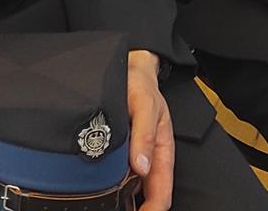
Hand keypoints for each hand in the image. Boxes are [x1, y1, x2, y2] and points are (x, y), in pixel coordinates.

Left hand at [124, 50, 174, 209]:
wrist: (132, 71)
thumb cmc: (142, 87)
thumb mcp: (144, 106)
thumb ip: (144, 136)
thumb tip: (142, 167)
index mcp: (162, 151)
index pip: (162, 193)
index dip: (152, 210)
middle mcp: (150, 159)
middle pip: (148, 197)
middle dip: (140, 209)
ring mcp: (137, 158)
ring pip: (134, 190)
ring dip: (126, 201)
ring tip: (109, 206)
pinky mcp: (124, 153)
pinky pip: (122, 177)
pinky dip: (117, 189)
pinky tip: (104, 192)